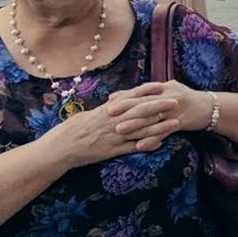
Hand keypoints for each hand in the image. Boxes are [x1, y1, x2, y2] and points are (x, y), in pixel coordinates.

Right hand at [38, 94, 181, 168]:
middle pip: (141, 112)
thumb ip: (108, 109)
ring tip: (176, 122)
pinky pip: (133, 148)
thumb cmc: (73, 129)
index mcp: (108, 110)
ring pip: (142, 130)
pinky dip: (147, 145)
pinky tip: (161, 143)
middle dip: (160, 105)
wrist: (60, 148)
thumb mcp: (91, 114)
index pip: (131, 97)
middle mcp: (113, 121)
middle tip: (177, 100)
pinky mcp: (113, 151)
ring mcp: (115, 136)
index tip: (162, 85)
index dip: (147, 91)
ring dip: (161, 126)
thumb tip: (119, 101)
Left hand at [108, 81, 213, 139]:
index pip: (142, 91)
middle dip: (125, 109)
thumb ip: (149, 92)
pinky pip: (164, 132)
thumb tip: (125, 93)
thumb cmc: (186, 98)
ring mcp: (175, 110)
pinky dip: (152, 139)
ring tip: (119, 130)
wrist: (211, 107)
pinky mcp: (182, 122)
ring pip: (152, 118)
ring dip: (135, 125)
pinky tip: (140, 146)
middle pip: (144, 103)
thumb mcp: (170, 89)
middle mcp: (169, 97)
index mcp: (165, 88)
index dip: (125, 96)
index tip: (109, 102)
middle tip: (108, 114)